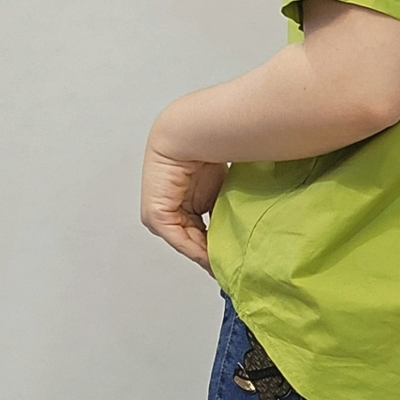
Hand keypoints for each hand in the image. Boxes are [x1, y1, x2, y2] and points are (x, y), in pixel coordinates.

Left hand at [140, 130, 225, 268]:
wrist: (191, 133)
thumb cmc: (210, 148)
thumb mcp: (223, 187)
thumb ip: (228, 210)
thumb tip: (244, 230)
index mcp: (186, 198)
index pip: (203, 229)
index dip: (220, 245)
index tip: (236, 257)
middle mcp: (172, 206)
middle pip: (195, 238)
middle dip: (214, 253)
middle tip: (232, 266)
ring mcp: (161, 212)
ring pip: (187, 242)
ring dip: (206, 254)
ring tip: (226, 265)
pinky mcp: (156, 215)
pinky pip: (178, 239)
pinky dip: (197, 250)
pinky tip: (214, 258)